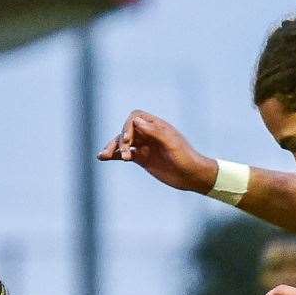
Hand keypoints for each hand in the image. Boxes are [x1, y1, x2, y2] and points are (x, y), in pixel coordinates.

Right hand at [96, 110, 217, 192]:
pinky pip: (125, 155)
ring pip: (123, 143)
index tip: (128, 141)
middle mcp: (148, 134)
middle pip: (127, 130)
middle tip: (124, 154)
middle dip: (120, 141)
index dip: (128, 127)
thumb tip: (136, 121)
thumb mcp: (172, 144)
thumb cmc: (186, 158)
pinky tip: (103, 158)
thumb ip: (155, 132)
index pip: (135, 118)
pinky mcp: (142, 159)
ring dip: (113, 148)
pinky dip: (114, 156)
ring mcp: (145, 146)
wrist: (192, 176)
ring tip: (103, 156)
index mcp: (156, 126)